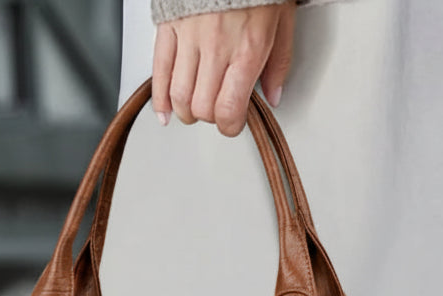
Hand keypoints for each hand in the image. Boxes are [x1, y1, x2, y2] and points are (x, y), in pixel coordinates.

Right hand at [152, 2, 296, 136]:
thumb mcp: (283, 21)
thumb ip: (279, 63)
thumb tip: (273, 96)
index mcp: (247, 50)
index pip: (228, 109)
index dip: (230, 126)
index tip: (233, 123)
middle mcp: (216, 48)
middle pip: (202, 107)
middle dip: (210, 117)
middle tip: (218, 111)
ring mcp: (189, 38)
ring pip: (179, 95)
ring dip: (186, 111)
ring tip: (195, 109)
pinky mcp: (169, 28)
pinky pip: (159, 71)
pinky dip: (159, 98)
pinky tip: (165, 112)